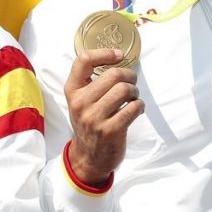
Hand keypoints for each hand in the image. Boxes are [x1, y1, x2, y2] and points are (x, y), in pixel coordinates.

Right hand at [64, 48, 143, 185]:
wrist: (88, 157)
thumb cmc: (88, 123)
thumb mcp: (79, 101)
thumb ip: (90, 82)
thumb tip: (116, 58)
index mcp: (72, 90)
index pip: (83, 60)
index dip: (105, 53)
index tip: (118, 55)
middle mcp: (81, 102)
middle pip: (113, 74)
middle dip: (129, 76)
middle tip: (131, 83)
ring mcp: (95, 117)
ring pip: (124, 90)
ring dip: (135, 91)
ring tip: (133, 98)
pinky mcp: (111, 130)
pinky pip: (133, 108)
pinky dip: (139, 106)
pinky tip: (136, 109)